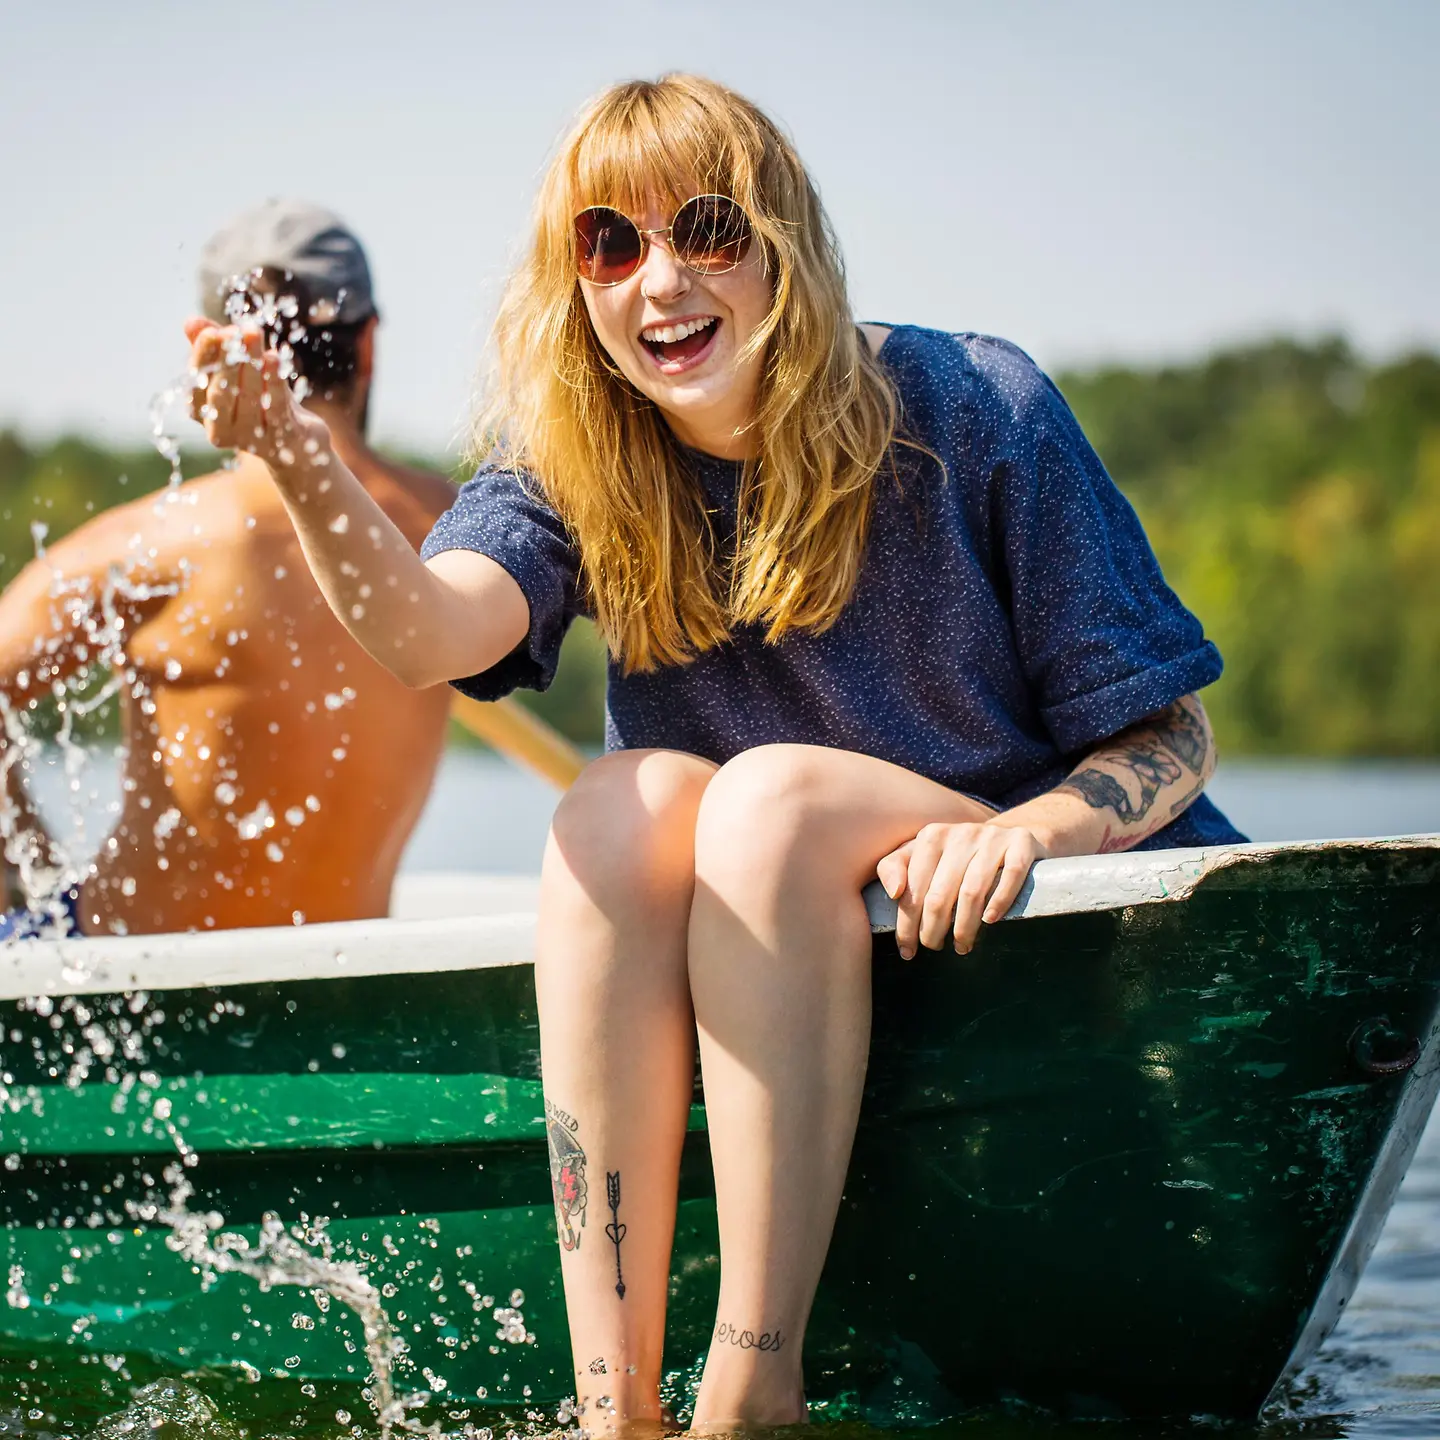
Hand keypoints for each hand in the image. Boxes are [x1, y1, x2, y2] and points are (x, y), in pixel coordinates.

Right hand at [183, 316, 329, 469]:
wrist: (299, 442)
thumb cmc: (261, 401)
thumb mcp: (237, 372)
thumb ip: (215, 347)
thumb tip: (191, 322)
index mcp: (203, 413)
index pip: (196, 384)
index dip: (202, 358)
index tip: (211, 331)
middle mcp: (221, 431)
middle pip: (219, 393)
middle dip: (225, 359)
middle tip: (233, 330)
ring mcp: (252, 439)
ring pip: (249, 397)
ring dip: (251, 362)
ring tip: (253, 332)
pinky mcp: (282, 440)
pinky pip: (276, 408)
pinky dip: (273, 381)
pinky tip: (273, 357)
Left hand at [875, 822, 1048, 958]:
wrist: (1010, 835)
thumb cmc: (958, 855)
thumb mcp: (922, 855)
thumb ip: (894, 867)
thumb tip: (893, 892)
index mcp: (932, 836)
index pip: (914, 887)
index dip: (907, 923)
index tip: (907, 950)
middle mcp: (961, 833)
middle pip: (940, 894)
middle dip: (932, 929)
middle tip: (934, 948)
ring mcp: (992, 837)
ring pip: (972, 891)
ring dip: (964, 926)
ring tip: (961, 946)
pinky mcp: (1021, 843)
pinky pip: (1011, 875)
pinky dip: (1000, 902)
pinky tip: (990, 921)